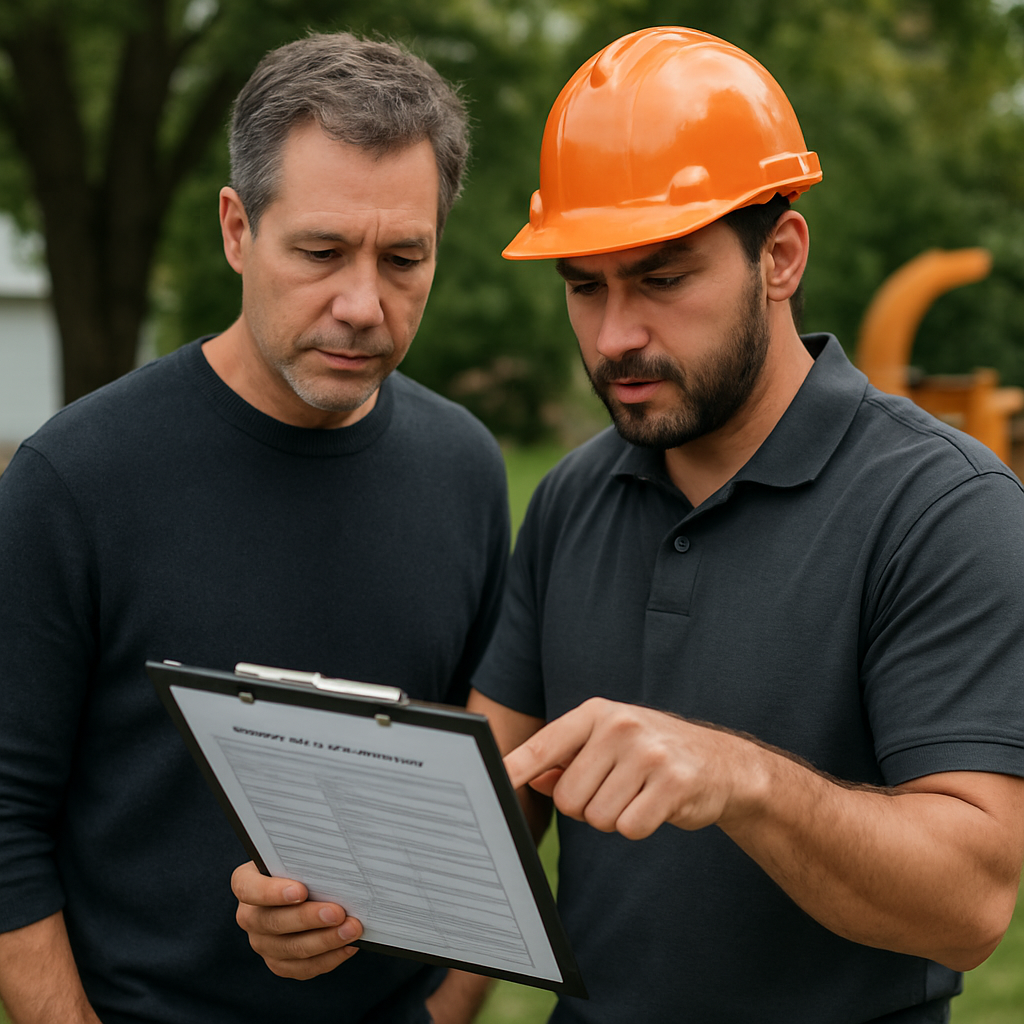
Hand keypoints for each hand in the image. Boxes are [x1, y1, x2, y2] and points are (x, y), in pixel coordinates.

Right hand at [231, 861, 362, 978]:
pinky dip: (329, 958)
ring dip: (325, 941)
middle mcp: (249, 917)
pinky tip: (349, 946)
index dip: (272, 892)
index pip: (250, 889)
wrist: (304, 884)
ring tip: (351, 930)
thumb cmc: (301, 864)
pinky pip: (302, 968)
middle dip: (309, 918)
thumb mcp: (297, 855)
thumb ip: (306, 857)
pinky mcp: (279, 963)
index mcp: (246, 884)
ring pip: (291, 949)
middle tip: (338, 912)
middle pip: (274, 923)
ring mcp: (263, 943)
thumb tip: (334, 861)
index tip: (301, 891)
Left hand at [503, 697, 755, 839]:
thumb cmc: (654, 752)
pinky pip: (629, 828)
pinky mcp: (673, 783)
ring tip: (638, 794)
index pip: (545, 745)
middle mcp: (620, 726)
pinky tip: (656, 805)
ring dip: (614, 817)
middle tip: (616, 790)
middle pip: (570, 797)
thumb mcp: (609, 742)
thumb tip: (529, 778)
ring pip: (597, 817)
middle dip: (586, 807)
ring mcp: (648, 753)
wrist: (722, 763)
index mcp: (597, 713)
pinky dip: (639, 826)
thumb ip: (567, 760)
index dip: (515, 768)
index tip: (490, 782)